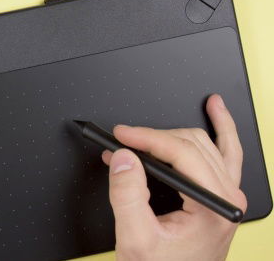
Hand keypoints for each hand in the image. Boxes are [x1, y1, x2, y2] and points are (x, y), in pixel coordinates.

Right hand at [105, 94, 246, 260]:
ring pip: (204, 141)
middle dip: (153, 137)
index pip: (182, 153)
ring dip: (172, 132)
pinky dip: (221, 128)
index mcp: (212, 207)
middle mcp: (228, 198)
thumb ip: (128, 196)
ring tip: (141, 132)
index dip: (147, 138)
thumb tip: (123, 157)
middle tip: (122, 138)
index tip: (121, 135)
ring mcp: (228, 194)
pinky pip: (228, 151)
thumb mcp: (136, 238)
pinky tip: (215, 110)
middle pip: (192, 143)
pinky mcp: (222, 193)